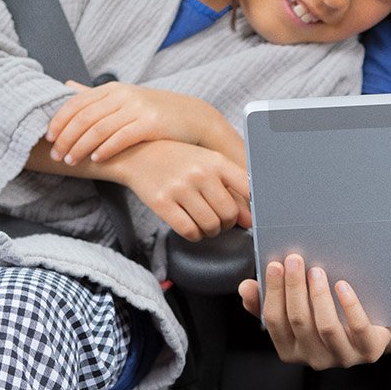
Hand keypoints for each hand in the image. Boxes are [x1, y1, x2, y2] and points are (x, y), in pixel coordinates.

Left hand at [46, 81, 230, 164]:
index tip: (48, 138)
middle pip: (84, 117)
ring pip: (99, 128)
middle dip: (66, 138)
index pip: (77, 103)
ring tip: (71, 161)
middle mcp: (123, 96)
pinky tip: (96, 159)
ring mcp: (137, 109)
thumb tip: (65, 85)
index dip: (59, 121)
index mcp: (112, 89)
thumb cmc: (153, 111)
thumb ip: (94, 94)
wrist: (193, 117)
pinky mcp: (151, 124)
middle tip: (56, 155)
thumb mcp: (124, 97)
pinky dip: (106, 148)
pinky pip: (122, 137)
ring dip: (81, 146)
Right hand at [115, 139, 250, 239]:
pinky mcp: (161, 203)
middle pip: (230, 214)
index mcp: (216, 162)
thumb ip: (231, 188)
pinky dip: (195, 235)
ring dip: (212, 231)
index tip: (248, 216)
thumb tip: (250, 221)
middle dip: (228, 223)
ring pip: (211, 226)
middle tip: (220, 221)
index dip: (252, 208)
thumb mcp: (207, 163)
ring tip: (206, 224)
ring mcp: (180, 188)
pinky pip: (189, 231)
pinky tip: (192, 228)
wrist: (137, 154)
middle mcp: (200, 174)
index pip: (248, 189)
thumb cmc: (179, 161)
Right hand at [237, 254, 390, 369]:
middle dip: (294, 287)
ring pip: (326, 327)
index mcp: (291, 349)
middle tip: (294, 260)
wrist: (372, 330)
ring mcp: (341, 357)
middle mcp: (313, 358)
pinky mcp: (368, 352)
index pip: (274, 321)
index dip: (272, 292)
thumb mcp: (296, 312)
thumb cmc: (328, 316)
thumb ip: (267, 302)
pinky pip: (357, 329)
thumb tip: (245, 287)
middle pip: (299, 321)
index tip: (274, 265)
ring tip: (317, 271)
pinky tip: (343, 286)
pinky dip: (349, 306)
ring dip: (319, 296)